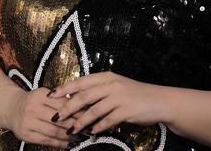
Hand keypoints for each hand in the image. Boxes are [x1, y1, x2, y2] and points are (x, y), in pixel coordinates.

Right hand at [5, 86, 88, 148]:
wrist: (12, 108)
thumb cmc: (33, 100)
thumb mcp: (45, 94)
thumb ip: (60, 98)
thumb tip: (82, 106)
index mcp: (39, 94)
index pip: (62, 104)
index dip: (76, 110)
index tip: (88, 114)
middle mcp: (32, 108)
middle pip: (58, 119)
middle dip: (74, 124)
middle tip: (87, 127)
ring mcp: (28, 122)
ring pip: (53, 131)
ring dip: (68, 136)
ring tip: (80, 136)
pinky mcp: (25, 135)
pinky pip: (46, 140)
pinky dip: (59, 143)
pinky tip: (68, 143)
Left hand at [47, 70, 165, 135]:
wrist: (159, 100)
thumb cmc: (135, 94)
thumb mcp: (116, 87)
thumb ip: (99, 91)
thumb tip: (76, 100)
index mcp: (107, 76)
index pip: (82, 81)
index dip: (65, 88)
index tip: (51, 95)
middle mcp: (112, 84)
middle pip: (84, 95)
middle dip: (68, 107)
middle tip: (56, 118)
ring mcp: (119, 97)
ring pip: (93, 110)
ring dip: (80, 122)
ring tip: (71, 131)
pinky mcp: (126, 110)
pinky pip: (107, 120)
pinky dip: (98, 127)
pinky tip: (91, 133)